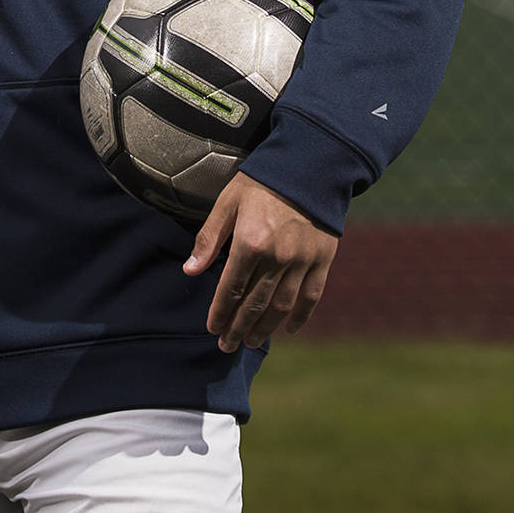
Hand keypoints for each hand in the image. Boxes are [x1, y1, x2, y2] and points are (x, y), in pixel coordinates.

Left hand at [182, 172, 337, 351]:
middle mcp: (277, 257)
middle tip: (226, 346)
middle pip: (254, 303)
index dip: (220, 312)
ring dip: (264, 328)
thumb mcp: (228, 202)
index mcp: (250, 242)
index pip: (230, 288)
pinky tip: (290, 329)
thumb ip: (209, 238)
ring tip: (251, 342)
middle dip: (237, 328)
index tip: (212, 328)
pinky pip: (311, 295)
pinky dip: (301, 316)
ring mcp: (302, 260)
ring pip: (281, 305)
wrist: (309, 166)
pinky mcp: (323, 259)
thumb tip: (190, 271)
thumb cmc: (262, 182)